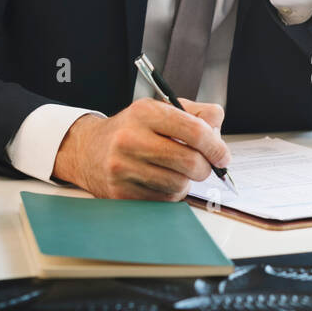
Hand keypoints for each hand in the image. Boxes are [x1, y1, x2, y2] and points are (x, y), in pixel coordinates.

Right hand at [51, 98, 228, 200]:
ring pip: (179, 185)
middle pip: (190, 162)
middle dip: (206, 167)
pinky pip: (164, 201)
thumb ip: (196, 113)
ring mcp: (123, 168)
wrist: (88, 149)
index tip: (223, 156)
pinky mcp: (121, 193)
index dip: (216, 146)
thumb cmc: (133, 130)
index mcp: (145, 113)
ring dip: (186, 181)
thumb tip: (218, 126)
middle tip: (205, 166)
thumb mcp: (160, 109)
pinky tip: (161, 181)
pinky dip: (170, 194)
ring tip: (176, 171)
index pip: (194, 130)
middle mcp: (130, 139)